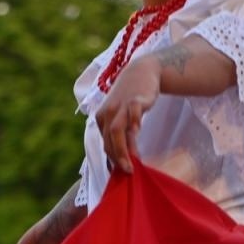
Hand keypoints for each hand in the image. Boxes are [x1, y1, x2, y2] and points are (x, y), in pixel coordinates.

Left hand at [96, 57, 160, 172]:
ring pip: (117, 130)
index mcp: (102, 118)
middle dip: (118, 158)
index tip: (123, 172)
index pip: (106, 144)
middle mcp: (108, 112)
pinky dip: (133, 120)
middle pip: (110, 139)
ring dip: (123, 148)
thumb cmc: (131, 98)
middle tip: (128, 172)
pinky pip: (133, 110)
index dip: (113, 159)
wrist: (142, 71)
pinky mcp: (136, 98)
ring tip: (133, 162)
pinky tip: (138, 131)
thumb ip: (119, 135)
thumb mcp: (121, 116)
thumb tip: (118, 161)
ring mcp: (122, 105)